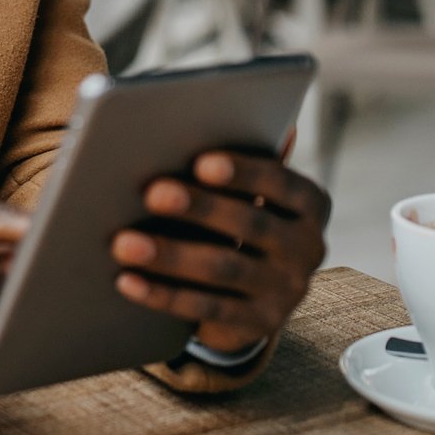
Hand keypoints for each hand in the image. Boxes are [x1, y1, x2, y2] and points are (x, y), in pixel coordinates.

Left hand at [110, 147, 329, 356]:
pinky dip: (163, 294)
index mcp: (311, 204)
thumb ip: (245, 162)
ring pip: (224, 268)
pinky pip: (206, 309)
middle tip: (151, 192)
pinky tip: (127, 280)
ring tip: (123, 242)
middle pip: (251, 224)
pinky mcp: (259, 324)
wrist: (256, 294)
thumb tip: (245, 110)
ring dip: (170, 255)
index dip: (243, 172)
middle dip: (199, 207)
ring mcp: (287, 291)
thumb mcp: (252, 194)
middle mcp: (309, 247)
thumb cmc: (240, 220)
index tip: (201, 162)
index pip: (281, 182)